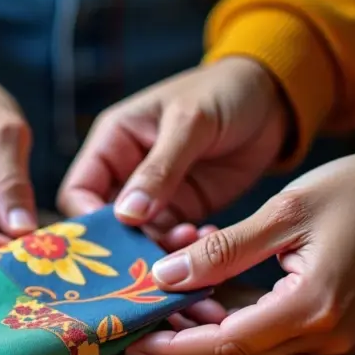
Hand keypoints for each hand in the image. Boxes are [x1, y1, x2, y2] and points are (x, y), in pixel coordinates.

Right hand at [57, 57, 289, 249]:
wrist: (274, 99)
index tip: (112, 242)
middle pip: (106, 224)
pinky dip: (186, 249)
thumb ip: (159, 168)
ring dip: (159, 251)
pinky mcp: (184, 210)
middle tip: (150, 261)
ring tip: (191, 245)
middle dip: (125, 246)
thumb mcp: (190, 122)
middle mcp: (126, 173)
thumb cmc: (224, 92)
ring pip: (139, 239)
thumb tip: (126, 214)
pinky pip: (172, 241)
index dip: (87, 221)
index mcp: (113, 143)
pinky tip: (207, 238)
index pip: (80, 191)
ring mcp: (155, 196)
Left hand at [125, 145, 354, 354]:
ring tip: (167, 307)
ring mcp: (336, 340)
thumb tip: (165, 275)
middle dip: (185, 344)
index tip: (132, 339)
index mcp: (312, 306)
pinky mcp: (337, 333)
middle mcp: (326, 337)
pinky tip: (209, 303)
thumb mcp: (286, 210)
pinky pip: (276, 343)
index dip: (174, 346)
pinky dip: (238, 329)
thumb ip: (225, 249)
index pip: (226, 344)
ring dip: (209, 338)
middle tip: (143, 318)